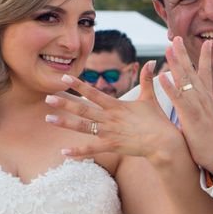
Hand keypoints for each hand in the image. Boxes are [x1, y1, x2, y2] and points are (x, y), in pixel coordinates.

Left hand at [45, 61, 184, 165]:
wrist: (164, 143)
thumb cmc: (157, 121)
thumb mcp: (150, 98)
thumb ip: (147, 79)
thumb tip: (152, 61)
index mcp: (116, 106)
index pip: (94, 93)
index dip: (79, 85)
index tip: (65, 78)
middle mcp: (110, 118)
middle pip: (83, 109)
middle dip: (65, 103)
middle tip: (48, 98)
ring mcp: (109, 133)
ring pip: (82, 127)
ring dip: (65, 123)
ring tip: (48, 119)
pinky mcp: (112, 146)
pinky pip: (91, 149)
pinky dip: (78, 151)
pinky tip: (64, 152)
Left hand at [158, 37, 212, 173]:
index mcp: (209, 100)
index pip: (207, 74)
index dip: (205, 58)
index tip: (206, 43)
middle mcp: (204, 99)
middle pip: (193, 72)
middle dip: (184, 54)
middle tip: (176, 38)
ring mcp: (198, 106)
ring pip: (185, 81)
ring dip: (176, 65)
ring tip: (167, 50)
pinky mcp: (191, 116)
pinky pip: (178, 99)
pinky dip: (170, 87)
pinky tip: (162, 77)